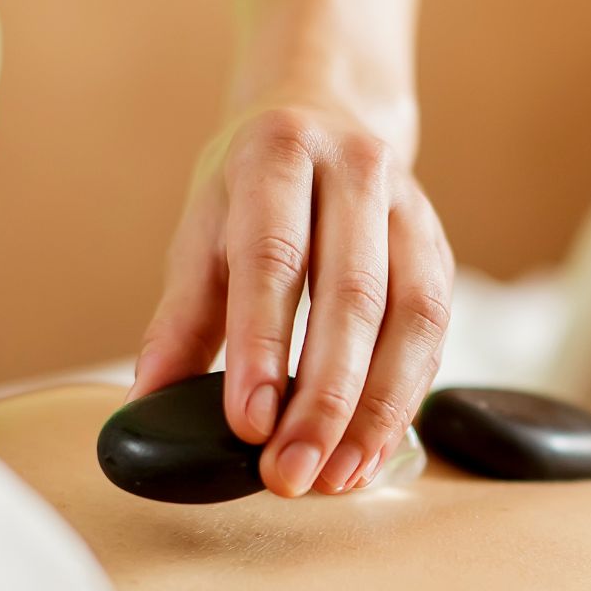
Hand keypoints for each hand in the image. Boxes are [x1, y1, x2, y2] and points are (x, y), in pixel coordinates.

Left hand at [128, 101, 453, 496]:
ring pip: (413, 318)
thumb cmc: (252, 191)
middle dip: (325, 397)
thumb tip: (149, 405)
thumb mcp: (201, 233)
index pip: (273, 258)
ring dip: (377, 410)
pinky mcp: (441, 250)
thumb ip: (180, 320)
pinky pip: (436, 335)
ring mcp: (410, 208)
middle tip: (293, 473)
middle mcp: (355, 171)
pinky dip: (404, 400)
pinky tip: (370, 450)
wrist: (326, 114)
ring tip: (338, 476)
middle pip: (352, 296)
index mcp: (278, 155)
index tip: (248, 425)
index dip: (261, 346)